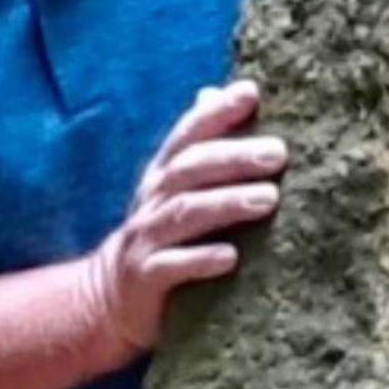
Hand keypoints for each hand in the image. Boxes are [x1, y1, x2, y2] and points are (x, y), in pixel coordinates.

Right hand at [81, 79, 286, 357]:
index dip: (216, 111)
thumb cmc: (159, 236)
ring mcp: (145, 237)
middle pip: (190, 169)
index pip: (188, 134)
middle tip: (278, 153)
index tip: (251, 92)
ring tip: (268, 199)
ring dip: (226, 203)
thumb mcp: (173, 189)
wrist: (110, 297)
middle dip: (233, 157)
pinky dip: (200, 260)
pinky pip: (171, 266)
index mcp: (163, 174)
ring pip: (184, 213)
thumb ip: (197, 146)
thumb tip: (212, 91)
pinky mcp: (145, 277)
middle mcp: (152, 199)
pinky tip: (231, 257)